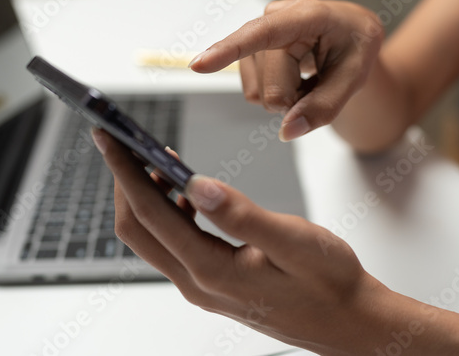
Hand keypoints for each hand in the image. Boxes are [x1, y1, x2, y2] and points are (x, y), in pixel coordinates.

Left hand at [91, 127, 393, 355]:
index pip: (151, 214)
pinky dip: (167, 211)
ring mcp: (203, 287)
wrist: (349, 321)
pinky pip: (174, 244)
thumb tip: (196, 184)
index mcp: (211, 271)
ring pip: (153, 237)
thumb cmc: (329, 281)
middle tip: (121, 140)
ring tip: (152, 157)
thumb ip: (242, 215)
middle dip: (124, 181)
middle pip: (138, 229)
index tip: (110, 137)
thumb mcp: (292, 240)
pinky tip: (184, 190)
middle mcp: (198, 284)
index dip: (126, 171)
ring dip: (145, 195)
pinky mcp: (214, 283)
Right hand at [188, 0, 383, 140]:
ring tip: (308, 76)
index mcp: (308, 15)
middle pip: (271, 89)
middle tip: (321, 84)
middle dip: (294, 101)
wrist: (350, 32)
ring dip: (285, 97)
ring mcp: (259, 30)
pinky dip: (275, 93)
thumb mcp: (355, 78)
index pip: (263, 33)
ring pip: (259, 93)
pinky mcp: (250, 48)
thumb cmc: (355, 47)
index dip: (230, 50)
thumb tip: (287, 130)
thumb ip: (324, 107)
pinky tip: (294, 76)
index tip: (199, 65)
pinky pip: (253, 91)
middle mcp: (277, 16)